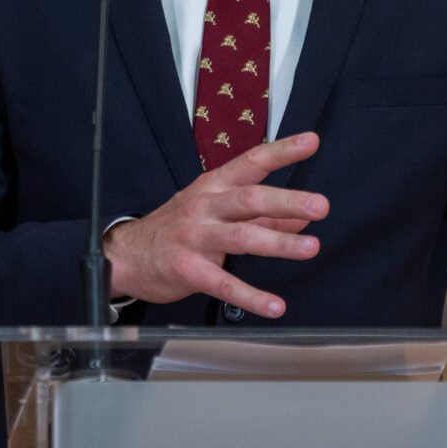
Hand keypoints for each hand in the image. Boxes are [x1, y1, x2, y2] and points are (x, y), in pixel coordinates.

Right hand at [103, 132, 328, 317]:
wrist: (126, 255)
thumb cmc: (176, 228)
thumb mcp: (215, 211)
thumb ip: (261, 215)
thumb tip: (302, 216)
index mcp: (213, 187)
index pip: (251, 162)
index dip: (282, 151)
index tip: (311, 141)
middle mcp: (205, 207)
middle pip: (249, 199)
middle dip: (287, 200)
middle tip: (320, 205)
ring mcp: (195, 238)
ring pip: (241, 237)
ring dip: (279, 243)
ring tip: (311, 248)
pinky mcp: (188, 270)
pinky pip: (223, 284)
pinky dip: (252, 296)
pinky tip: (275, 306)